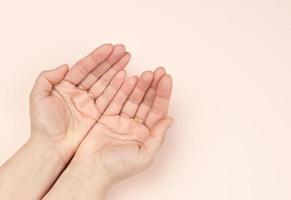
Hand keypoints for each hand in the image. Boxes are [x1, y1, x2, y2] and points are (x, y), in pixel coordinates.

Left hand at [29, 43, 130, 160]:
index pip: (84, 67)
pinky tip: (126, 77)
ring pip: (106, 82)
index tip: (109, 48)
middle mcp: (80, 92)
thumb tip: (65, 66)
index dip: (97, 57)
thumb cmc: (43, 124)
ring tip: (127, 59)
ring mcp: (90, 103)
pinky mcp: (98, 113)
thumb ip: (48, 77)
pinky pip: (110, 98)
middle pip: (98, 72)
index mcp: (66, 85)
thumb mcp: (38, 96)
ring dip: (117, 70)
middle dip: (111, 60)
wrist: (52, 147)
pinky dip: (119, 87)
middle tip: (123, 50)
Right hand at [73, 67, 172, 183]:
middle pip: (146, 102)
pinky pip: (116, 100)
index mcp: (146, 136)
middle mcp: (135, 127)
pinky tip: (129, 78)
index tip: (166, 79)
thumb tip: (170, 120)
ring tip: (145, 73)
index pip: (157, 111)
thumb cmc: (117, 168)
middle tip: (157, 71)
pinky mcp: (107, 118)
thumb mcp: (144, 155)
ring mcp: (121, 121)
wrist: (91, 170)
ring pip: (133, 99)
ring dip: (139, 86)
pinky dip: (122, 89)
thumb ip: (158, 136)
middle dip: (152, 86)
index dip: (163, 94)